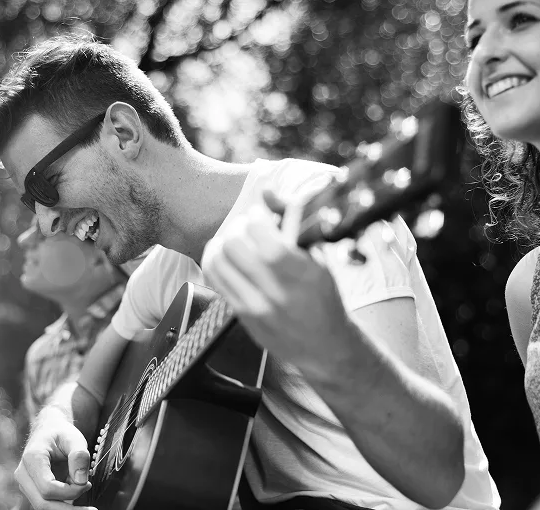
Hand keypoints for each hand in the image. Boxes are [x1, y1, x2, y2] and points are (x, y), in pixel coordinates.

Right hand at [15, 408, 96, 509]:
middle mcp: (24, 474)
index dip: (70, 491)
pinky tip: (76, 493)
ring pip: (43, 506)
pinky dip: (63, 503)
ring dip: (66, 506)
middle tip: (91, 509)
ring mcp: (25, 484)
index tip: (88, 484)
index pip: (48, 487)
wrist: (48, 430)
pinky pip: (46, 503)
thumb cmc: (61, 433)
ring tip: (84, 494)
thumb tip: (81, 481)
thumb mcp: (74, 437)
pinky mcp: (32, 490)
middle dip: (68, 509)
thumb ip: (79, 456)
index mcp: (32, 458)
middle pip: (42, 503)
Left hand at [201, 190, 351, 374]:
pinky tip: (226, 258)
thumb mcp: (318, 258)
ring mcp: (256, 307)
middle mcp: (276, 292)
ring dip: (222, 243)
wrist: (325, 346)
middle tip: (247, 229)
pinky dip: (215, 261)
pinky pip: (215, 280)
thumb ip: (293, 222)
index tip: (263, 217)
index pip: (262, 235)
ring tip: (235, 241)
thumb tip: (266, 192)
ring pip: (217, 261)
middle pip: (233, 245)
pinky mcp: (241, 317)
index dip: (256, 217)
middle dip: (237, 227)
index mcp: (302, 274)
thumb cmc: (324, 298)